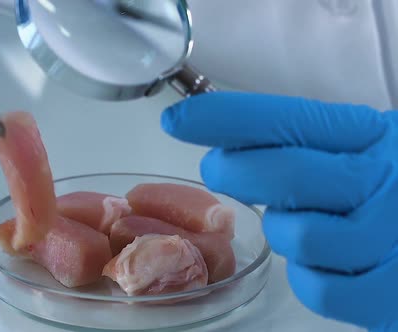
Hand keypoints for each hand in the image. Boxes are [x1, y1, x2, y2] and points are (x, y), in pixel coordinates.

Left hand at [161, 91, 397, 330]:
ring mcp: (389, 238)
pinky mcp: (387, 292)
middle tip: (218, 170)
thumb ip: (300, 142)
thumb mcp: (356, 147)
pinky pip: (313, 286)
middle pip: (284, 176)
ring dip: (284, 232)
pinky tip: (325, 260)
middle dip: (234, 173)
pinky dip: (307, 276)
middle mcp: (385, 181)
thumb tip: (224, 141)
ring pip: (294, 236)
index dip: (227, 118)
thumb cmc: (386, 188)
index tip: (178, 118)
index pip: (289, 120)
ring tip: (307, 221)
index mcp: (372, 137)